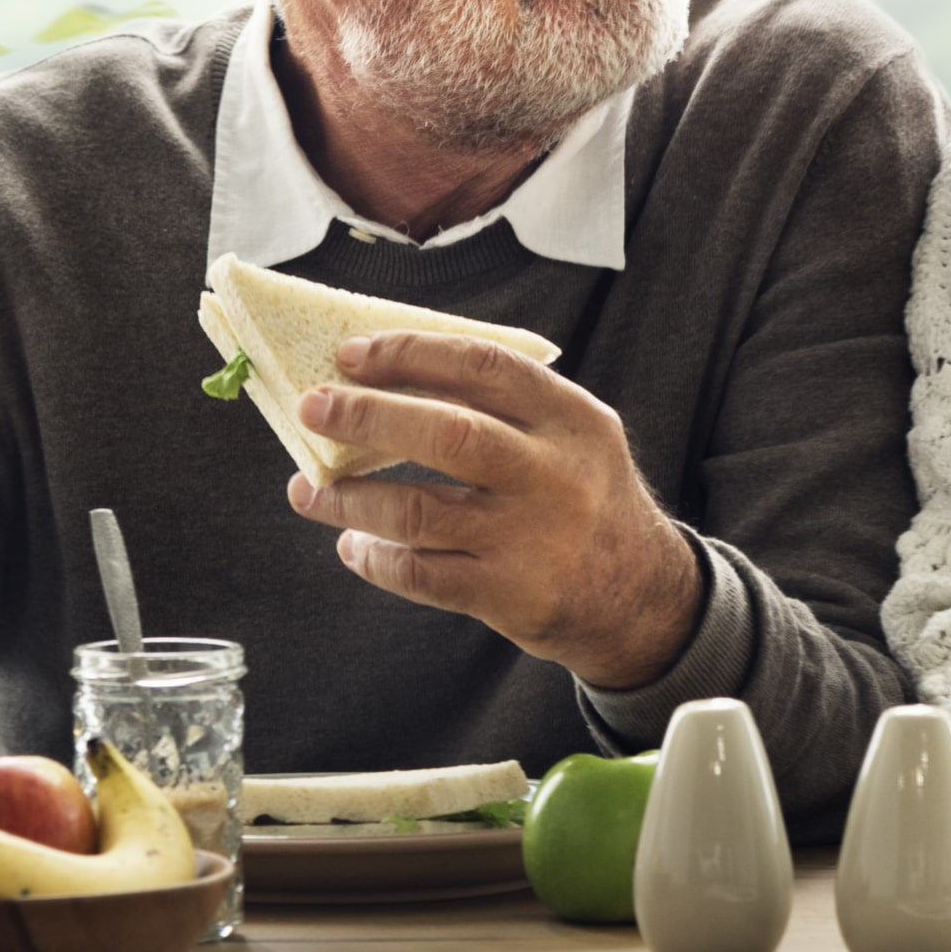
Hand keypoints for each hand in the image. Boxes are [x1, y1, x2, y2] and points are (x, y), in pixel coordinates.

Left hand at [286, 329, 700, 690]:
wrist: (642, 598)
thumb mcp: (572, 439)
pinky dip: (375, 558)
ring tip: (309, 489)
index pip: (484, 367)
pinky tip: (354, 545)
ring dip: (349, 498)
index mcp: (571, 420)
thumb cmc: (584, 501)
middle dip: (367, 416)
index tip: (353, 354)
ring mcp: (531, 538)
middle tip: (313, 407)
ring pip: (417, 511)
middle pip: (447, 433)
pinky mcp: (510, 594)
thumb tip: (389, 379)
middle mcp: (555, 475)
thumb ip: (504, 408)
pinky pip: (421, 573)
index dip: (411, 354)